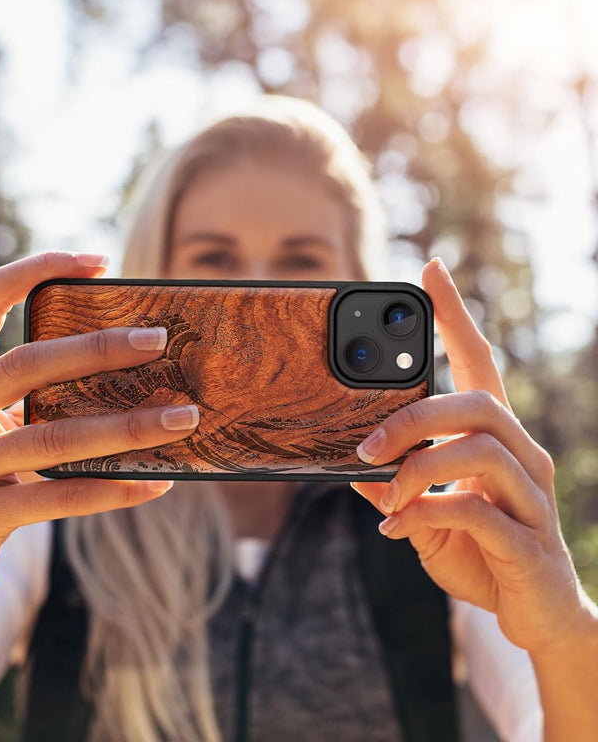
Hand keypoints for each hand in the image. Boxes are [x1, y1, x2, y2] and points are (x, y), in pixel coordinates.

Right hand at [0, 252, 199, 616]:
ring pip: (51, 437)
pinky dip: (112, 489)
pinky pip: (56, 499)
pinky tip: (156, 483)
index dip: (37, 269)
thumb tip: (124, 364)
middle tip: (159, 341)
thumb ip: (27, 395)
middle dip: (98, 349)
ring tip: (182, 418)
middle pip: (25, 364)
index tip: (99, 261)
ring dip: (127, 427)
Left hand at [351, 258, 594, 655]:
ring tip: (384, 493)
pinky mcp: (529, 542)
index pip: (479, 362)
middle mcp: (522, 456)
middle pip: (477, 403)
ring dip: (417, 468)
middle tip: (365, 446)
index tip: (430, 271)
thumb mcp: (424, 514)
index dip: (455, 316)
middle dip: (414, 417)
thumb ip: (395, 488)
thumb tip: (352, 469)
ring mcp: (532, 498)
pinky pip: (477, 511)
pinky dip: (427, 513)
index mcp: (495, 439)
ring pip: (480, 450)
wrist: (534, 614)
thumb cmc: (479, 551)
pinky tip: (398, 528)